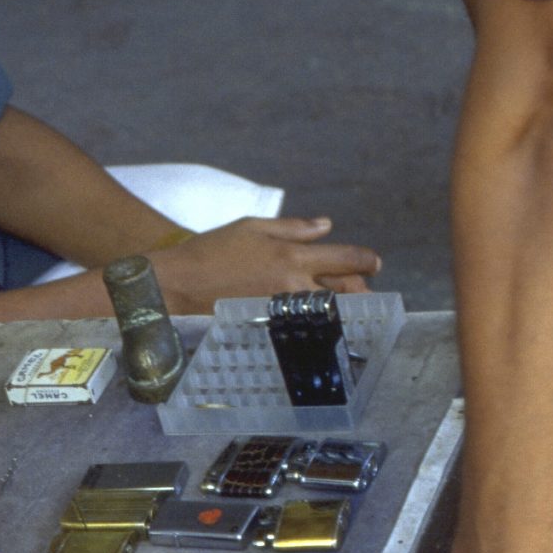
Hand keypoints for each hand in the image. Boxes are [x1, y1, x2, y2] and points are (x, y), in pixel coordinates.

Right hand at [151, 217, 380, 314]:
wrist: (177, 284)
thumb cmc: (211, 250)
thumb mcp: (251, 226)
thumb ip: (293, 228)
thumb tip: (326, 226)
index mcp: (292, 256)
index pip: (345, 258)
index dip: (365, 260)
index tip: (374, 263)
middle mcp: (293, 285)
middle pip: (346, 291)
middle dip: (362, 290)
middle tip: (366, 290)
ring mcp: (282, 310)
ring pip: (329, 312)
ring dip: (343, 309)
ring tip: (348, 307)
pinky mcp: (269, 326)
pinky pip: (303, 325)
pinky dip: (315, 323)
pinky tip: (316, 323)